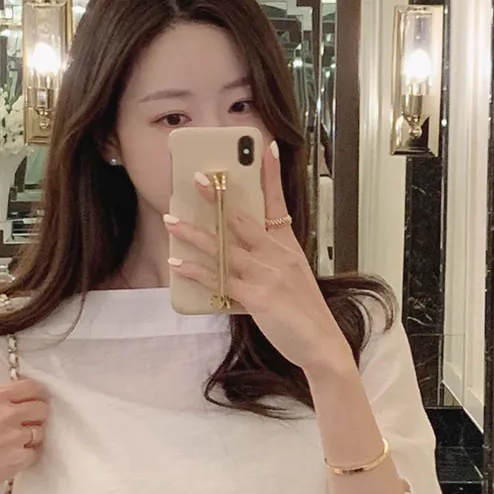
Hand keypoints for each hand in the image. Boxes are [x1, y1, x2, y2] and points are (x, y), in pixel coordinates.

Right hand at [0, 374, 49, 493]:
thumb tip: (14, 405)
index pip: (31, 387)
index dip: (35, 394)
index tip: (34, 399)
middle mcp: (6, 414)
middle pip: (42, 407)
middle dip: (36, 415)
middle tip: (26, 423)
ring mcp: (15, 437)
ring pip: (40, 431)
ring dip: (31, 436)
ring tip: (12, 444)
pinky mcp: (19, 459)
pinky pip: (35, 453)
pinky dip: (27, 455)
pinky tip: (9, 457)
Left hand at [166, 139, 337, 373]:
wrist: (321, 344)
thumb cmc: (305, 314)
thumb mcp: (293, 277)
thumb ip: (270, 259)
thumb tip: (241, 249)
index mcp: (288, 247)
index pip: (278, 203)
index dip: (270, 175)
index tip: (265, 148)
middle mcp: (278, 255)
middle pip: (242, 219)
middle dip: (217, 198)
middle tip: (197, 179)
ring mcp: (267, 274)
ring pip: (224, 246)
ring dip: (194, 233)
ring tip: (171, 220)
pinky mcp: (256, 297)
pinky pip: (219, 279)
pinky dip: (196, 271)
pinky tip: (177, 264)